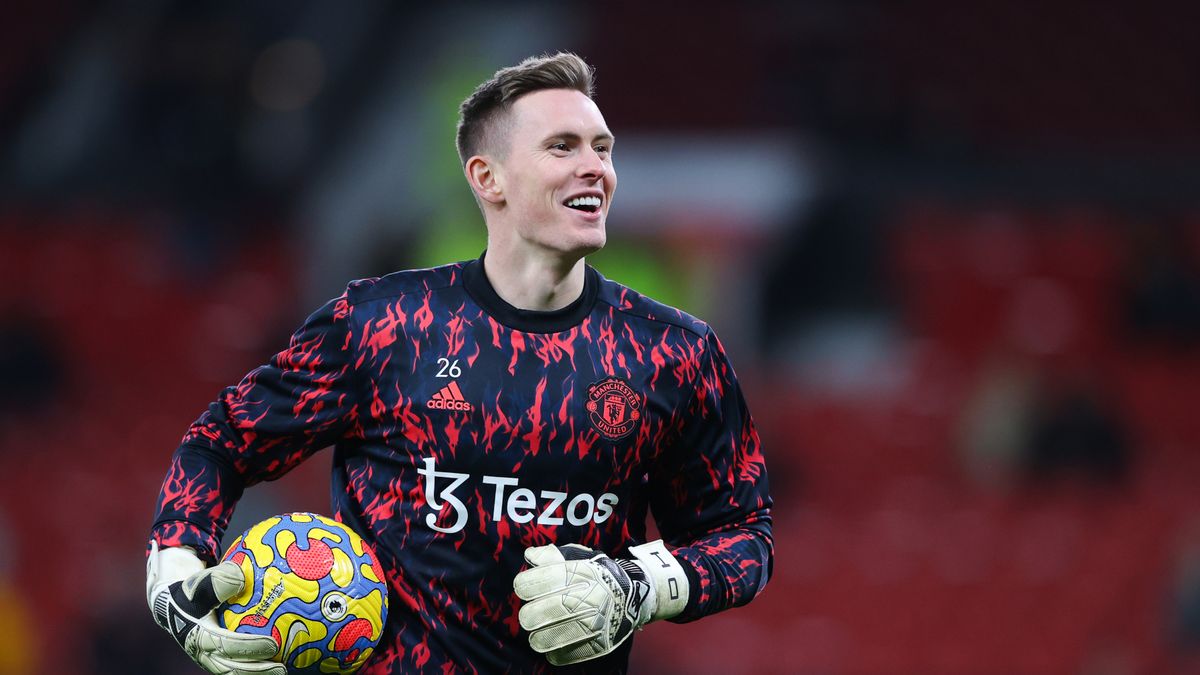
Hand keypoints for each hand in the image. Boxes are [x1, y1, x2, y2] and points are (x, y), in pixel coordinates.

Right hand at [146, 541, 284, 674]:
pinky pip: (237, 667)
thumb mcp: (200, 583)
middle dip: (257, 670)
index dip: (249, 647)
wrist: (174, 608)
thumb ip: (218, 580)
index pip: (227, 645)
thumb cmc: (192, 593)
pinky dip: (256, 667)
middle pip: (231, 668)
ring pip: (234, 672)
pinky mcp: (216, 661)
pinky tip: (279, 661)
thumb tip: (242, 577)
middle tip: (281, 668)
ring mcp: (209, 660)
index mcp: (199, 636)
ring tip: (283, 670)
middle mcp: (204, 653)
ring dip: (258, 674)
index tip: (273, 644)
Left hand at [513, 540, 688, 665]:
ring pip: (544, 639)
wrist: (632, 594)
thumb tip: (529, 556)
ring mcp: (588, 624)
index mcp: (572, 575)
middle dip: (528, 615)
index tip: (525, 588)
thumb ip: (552, 555)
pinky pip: (562, 655)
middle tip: (530, 615)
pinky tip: (555, 645)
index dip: (523, 585)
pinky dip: (554, 652)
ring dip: (537, 637)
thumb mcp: (579, 555)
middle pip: (532, 615)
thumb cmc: (599, 573)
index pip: (530, 584)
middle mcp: (580, 599)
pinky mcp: (594, 644)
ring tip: (538, 634)